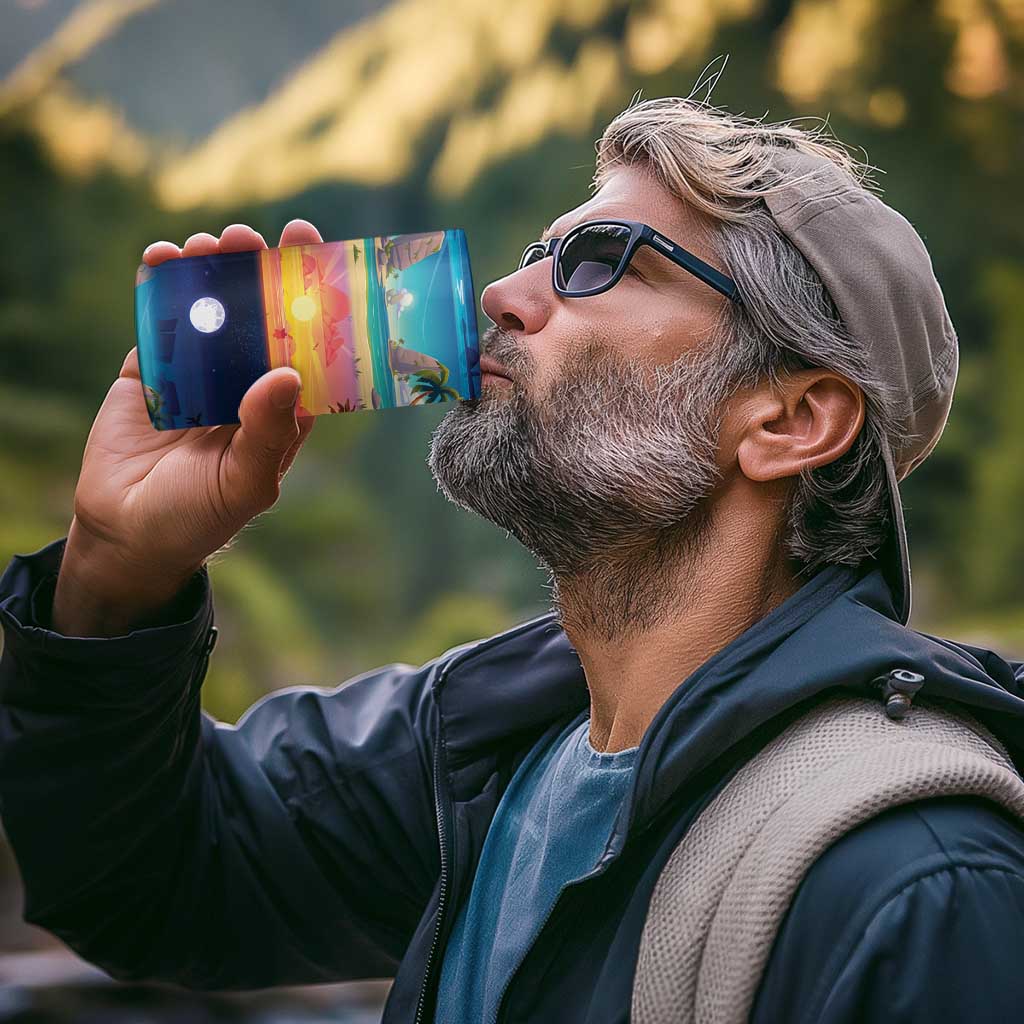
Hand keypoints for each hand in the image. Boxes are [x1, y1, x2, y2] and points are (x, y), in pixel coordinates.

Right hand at [52, 220, 322, 635]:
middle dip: (257, 271)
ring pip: (211, 309)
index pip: (306, 344)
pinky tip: (160, 260)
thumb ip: (267, 432)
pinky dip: (159, 286)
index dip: (312, 300)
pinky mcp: (152, 369)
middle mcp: (245, 382)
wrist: (126, 533)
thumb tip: (287, 373)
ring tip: (207, 245)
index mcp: (281, 407)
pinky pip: (159, 320)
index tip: (314, 253)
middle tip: (250, 238)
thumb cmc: (200, 517)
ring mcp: (198, 372)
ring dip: (210, 271)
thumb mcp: (245, 483)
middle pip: (259, 314)